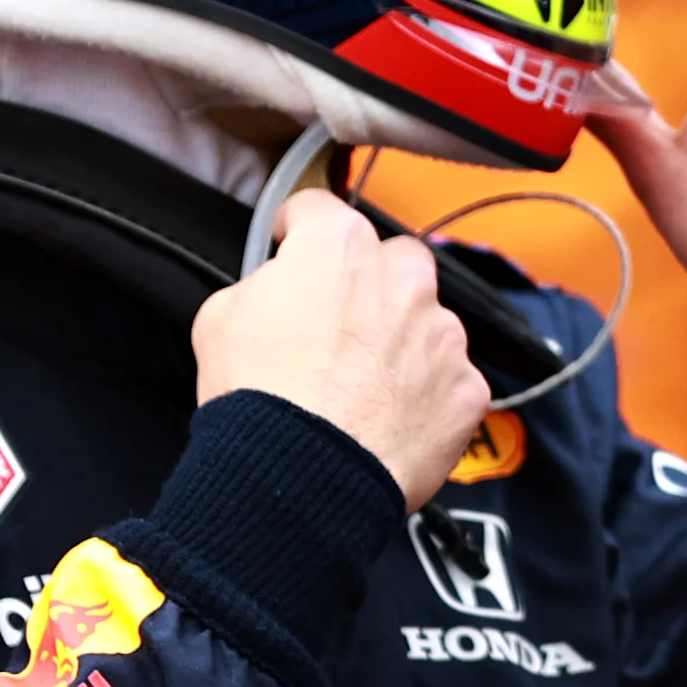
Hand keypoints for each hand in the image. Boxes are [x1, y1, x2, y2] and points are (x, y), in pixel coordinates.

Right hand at [193, 190, 488, 503]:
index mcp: (339, 246)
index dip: (298, 230)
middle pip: (394, 260)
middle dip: (372, 281)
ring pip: (430, 321)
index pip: (318, 210)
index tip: (291, 246)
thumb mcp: (219, 319)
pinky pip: (450, 381)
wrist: (301, 476)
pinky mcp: (466, 388)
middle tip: (340, 323)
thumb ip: (259, 288)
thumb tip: (275, 291)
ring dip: (404, 342)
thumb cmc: (256, 396)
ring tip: (366, 387)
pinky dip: (428, 396)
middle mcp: (403, 278)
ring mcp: (442, 333)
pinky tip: (393, 421)